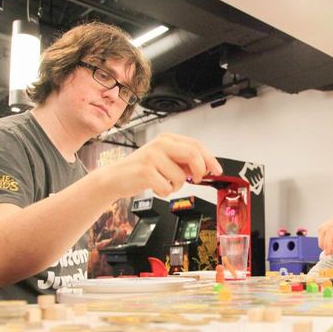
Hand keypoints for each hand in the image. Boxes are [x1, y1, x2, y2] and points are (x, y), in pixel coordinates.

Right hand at [100, 133, 221, 197]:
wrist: (115, 178)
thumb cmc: (142, 169)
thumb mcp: (165, 160)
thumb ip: (184, 161)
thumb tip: (206, 168)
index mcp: (167, 139)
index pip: (196, 145)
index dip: (210, 159)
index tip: (217, 170)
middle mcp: (160, 144)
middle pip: (193, 155)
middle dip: (200, 171)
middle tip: (196, 180)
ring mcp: (152, 157)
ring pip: (181, 177)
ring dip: (177, 186)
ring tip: (165, 183)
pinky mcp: (145, 171)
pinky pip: (167, 188)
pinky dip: (165, 192)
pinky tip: (155, 187)